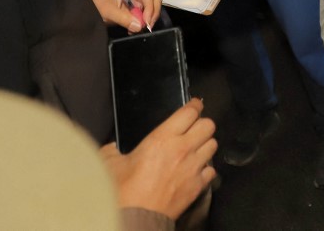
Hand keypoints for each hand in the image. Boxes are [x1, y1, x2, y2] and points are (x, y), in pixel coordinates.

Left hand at [87, 0, 161, 33]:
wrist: (85, 6)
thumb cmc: (94, 3)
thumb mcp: (107, 11)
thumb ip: (124, 18)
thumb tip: (139, 26)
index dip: (150, 9)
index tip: (146, 23)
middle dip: (153, 11)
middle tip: (147, 26)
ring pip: (152, 4)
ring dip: (149, 16)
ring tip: (139, 27)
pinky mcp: (134, 3)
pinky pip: (145, 11)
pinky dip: (143, 19)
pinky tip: (135, 27)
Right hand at [100, 98, 217, 219]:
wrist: (135, 219)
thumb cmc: (123, 191)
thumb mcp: (110, 163)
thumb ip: (114, 149)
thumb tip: (114, 147)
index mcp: (162, 138)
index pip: (189, 112)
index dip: (194, 106)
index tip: (195, 105)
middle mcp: (183, 149)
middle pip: (208, 125)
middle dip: (202, 124)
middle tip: (194, 127)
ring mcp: (193, 168)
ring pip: (213, 145)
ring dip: (205, 144)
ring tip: (196, 148)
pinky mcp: (198, 186)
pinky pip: (211, 170)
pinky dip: (206, 168)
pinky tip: (196, 170)